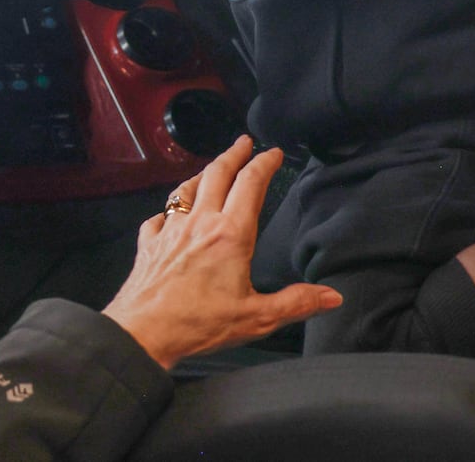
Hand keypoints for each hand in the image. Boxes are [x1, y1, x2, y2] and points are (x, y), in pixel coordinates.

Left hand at [101, 137, 341, 369]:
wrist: (143, 332)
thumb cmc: (199, 324)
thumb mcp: (257, 318)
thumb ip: (296, 303)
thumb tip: (331, 297)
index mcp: (230, 234)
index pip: (251, 183)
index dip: (264, 163)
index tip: (273, 153)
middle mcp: (200, 222)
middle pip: (218, 174)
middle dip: (233, 154)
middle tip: (243, 142)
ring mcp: (170, 229)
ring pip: (187, 188)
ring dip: (202, 174)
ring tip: (211, 169)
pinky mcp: (149, 243)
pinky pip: (159, 216)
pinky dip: (169, 210)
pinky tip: (170, 215)